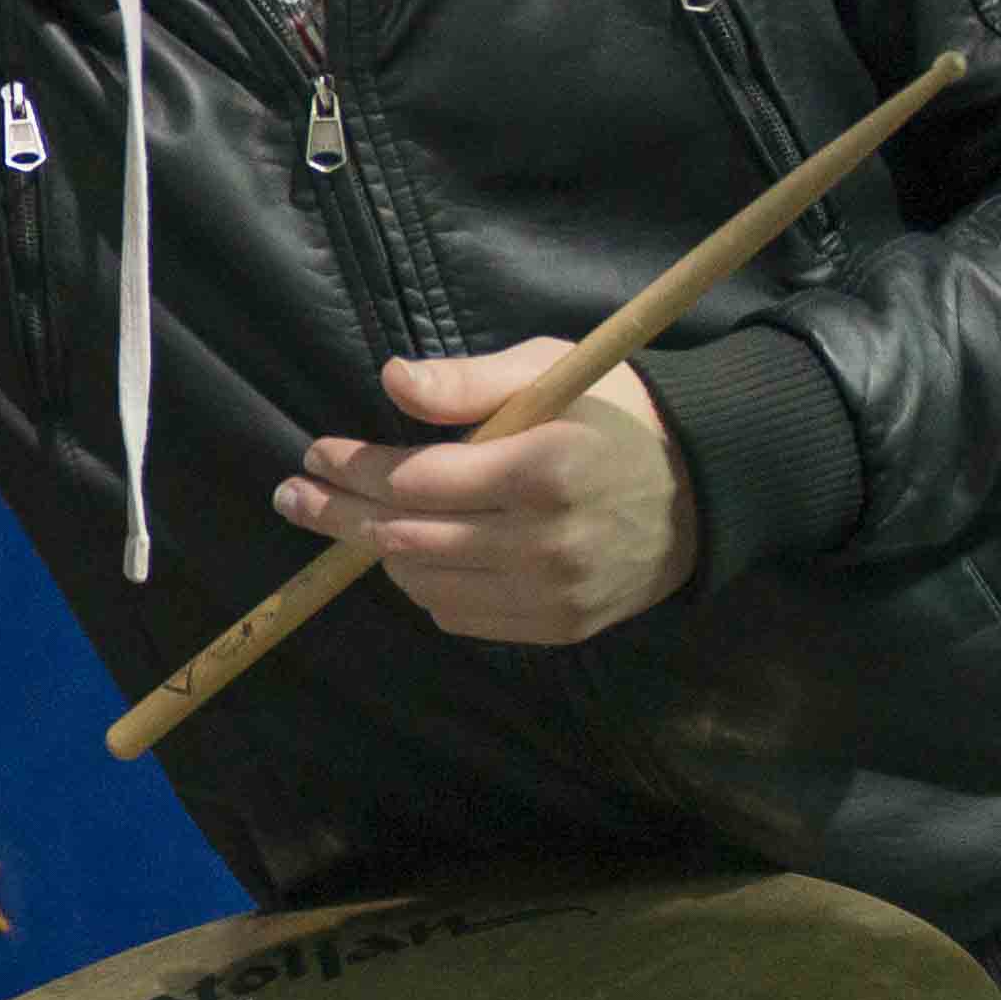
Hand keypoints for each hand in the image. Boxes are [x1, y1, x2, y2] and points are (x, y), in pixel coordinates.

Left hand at [285, 349, 696, 646]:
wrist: (707, 488)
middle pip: (407, 538)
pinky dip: (427, 586)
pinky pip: (462, 617)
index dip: (355, 468)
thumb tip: (391, 380)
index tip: (316, 452)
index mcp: (544, 470)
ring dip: (380, 551)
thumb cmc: (617, 415)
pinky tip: (414, 553)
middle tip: (292, 495)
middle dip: (339, 515)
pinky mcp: (560, 628)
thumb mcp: (550, 371)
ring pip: (425, 584)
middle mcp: (546, 543)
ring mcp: (554, 594)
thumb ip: (469, 381)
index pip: (417, 480)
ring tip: (352, 521)